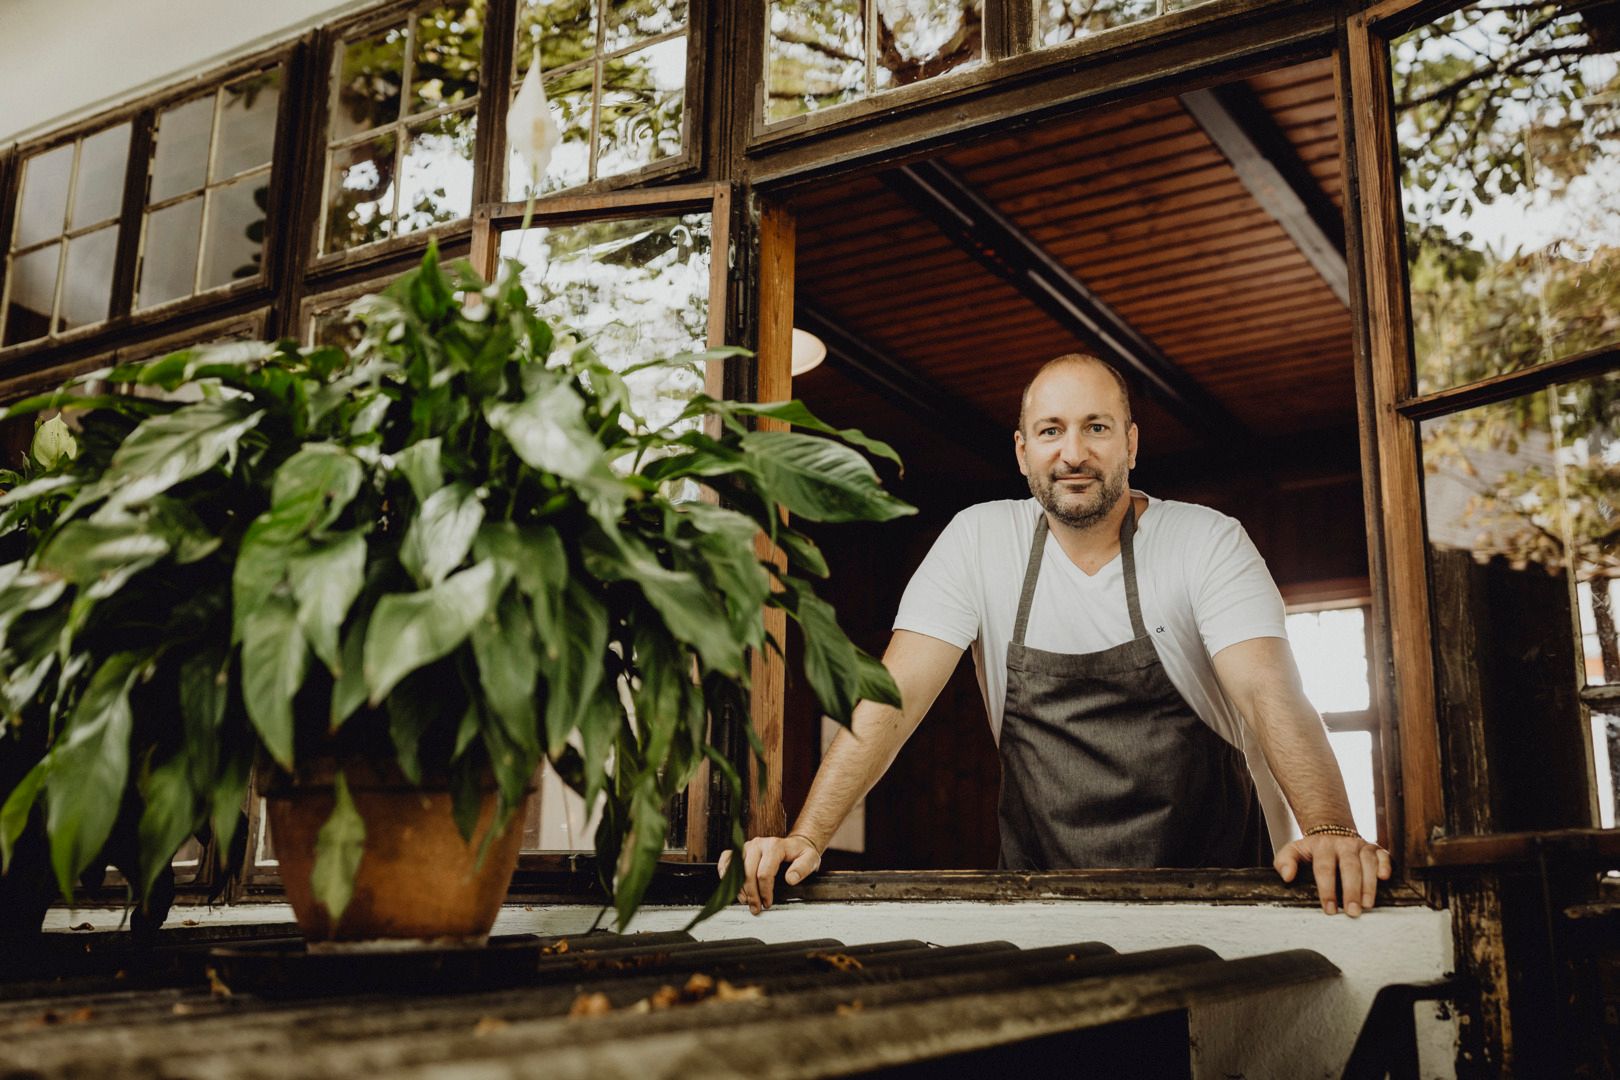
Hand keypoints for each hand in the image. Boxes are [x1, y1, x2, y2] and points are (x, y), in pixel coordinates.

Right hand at [716, 834, 821, 914]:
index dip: (764, 891)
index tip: (768, 903)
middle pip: (748, 872)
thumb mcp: (811, 859)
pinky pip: (726, 860)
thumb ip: (802, 869)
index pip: (764, 872)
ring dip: (738, 887)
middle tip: (756, 908)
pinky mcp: (740, 850)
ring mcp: (747, 846)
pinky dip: (725, 874)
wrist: (795, 845)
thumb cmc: (801, 854)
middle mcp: (758, 843)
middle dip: (751, 894)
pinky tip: (731, 887)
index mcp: (775, 845)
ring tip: (745, 901)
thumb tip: (790, 879)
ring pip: (736, 868)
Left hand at [1274, 833, 1391, 916]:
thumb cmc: (1312, 850)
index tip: (1329, 909)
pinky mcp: (1375, 848)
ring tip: (1367, 905)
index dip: (1327, 890)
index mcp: (1322, 846)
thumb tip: (1287, 876)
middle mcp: (1343, 844)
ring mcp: (1361, 845)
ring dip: (1369, 884)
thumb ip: (1284, 861)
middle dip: (1351, 891)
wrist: (1331, 832)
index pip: (1324, 868)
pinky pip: (1384, 855)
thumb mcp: (1293, 851)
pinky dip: (1385, 865)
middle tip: (1351, 912)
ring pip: (1368, 863)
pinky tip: (1384, 878)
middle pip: (1349, 867)